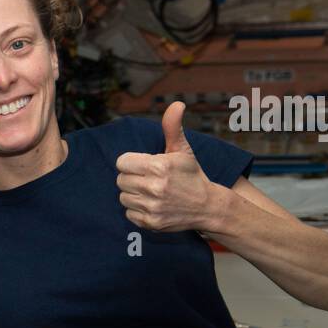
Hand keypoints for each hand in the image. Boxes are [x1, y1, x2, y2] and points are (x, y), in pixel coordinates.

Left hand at [115, 101, 216, 231]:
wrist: (207, 207)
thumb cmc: (191, 175)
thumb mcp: (182, 150)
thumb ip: (172, 127)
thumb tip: (177, 104)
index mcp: (159, 166)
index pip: (122, 162)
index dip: (132, 162)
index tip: (143, 165)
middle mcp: (155, 187)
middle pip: (120, 180)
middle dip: (132, 178)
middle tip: (148, 179)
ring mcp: (152, 207)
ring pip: (123, 197)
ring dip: (133, 194)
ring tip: (150, 192)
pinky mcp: (151, 223)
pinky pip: (128, 213)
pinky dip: (137, 210)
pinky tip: (152, 204)